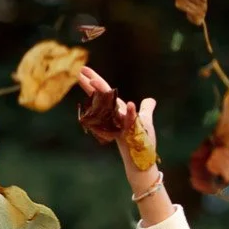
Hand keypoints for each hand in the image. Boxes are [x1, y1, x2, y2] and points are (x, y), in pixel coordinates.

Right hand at [77, 67, 158, 188]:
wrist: (141, 159)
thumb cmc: (142, 141)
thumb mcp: (146, 120)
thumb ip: (146, 109)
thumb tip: (150, 100)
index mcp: (118, 109)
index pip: (105, 92)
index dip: (94, 80)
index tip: (83, 69)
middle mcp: (117, 115)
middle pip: (103, 96)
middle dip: (91, 83)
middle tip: (78, 71)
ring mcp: (121, 123)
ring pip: (111, 106)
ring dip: (103, 94)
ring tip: (94, 81)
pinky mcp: (130, 132)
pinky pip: (130, 120)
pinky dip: (130, 113)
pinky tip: (129, 104)